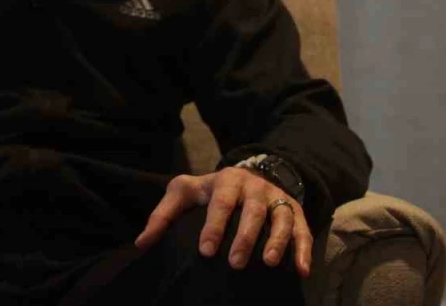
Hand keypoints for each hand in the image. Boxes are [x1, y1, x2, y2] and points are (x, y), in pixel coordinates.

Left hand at [134, 166, 311, 277]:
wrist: (252, 174)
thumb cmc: (212, 190)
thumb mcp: (185, 192)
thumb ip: (163, 215)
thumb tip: (141, 243)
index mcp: (227, 180)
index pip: (220, 202)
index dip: (213, 225)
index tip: (205, 251)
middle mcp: (255, 187)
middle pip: (252, 211)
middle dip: (244, 237)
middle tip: (234, 263)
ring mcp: (277, 199)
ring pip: (280, 218)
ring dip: (277, 241)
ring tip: (269, 263)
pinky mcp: (295, 212)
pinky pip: (303, 230)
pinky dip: (305, 250)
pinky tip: (303, 272)